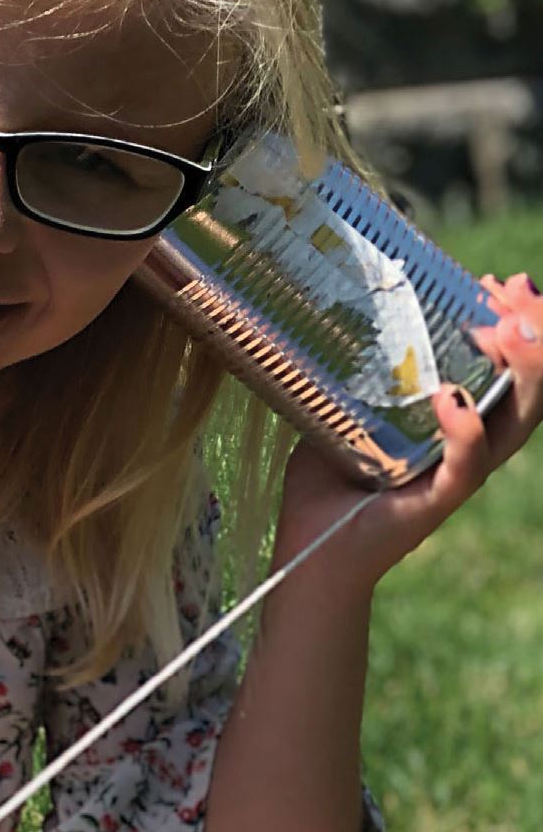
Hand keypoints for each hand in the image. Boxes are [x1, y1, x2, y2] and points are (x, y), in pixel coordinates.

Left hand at [276, 271, 542, 592]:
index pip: (509, 365)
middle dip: (535, 332)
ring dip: (520, 370)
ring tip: (504, 327)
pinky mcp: (437, 501)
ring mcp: (460, 473)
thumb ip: (354, 370)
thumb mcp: (343, 409)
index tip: (500, 282)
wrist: (310, 549)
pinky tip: (453, 397)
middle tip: (513, 289)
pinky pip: (466, 466)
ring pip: (516, 421)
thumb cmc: (330, 480)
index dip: (518, 322)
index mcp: (461, 419)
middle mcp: (474, 444)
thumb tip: (334, 309)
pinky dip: (465, 431)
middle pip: (531, 385)